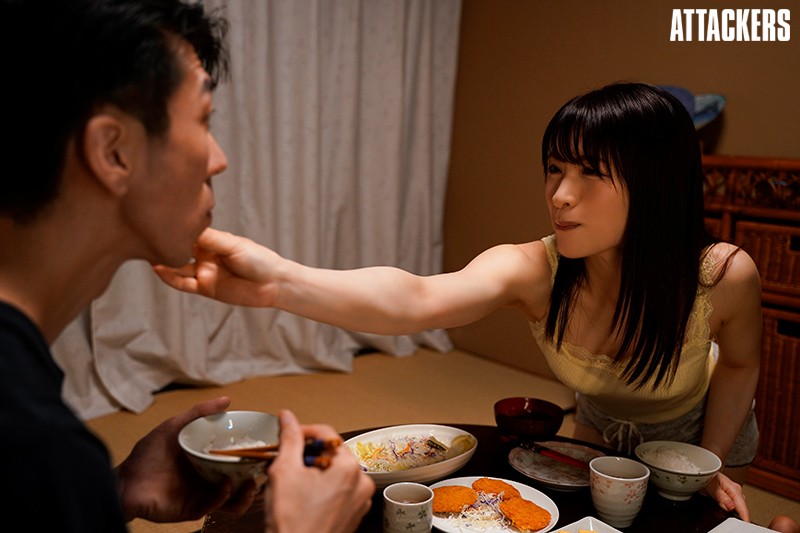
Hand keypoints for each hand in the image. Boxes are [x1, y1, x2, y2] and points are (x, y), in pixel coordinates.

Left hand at [116, 396, 257, 522]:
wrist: (125, 482)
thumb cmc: (148, 454)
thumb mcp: (175, 427)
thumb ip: (199, 413)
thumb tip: (227, 400)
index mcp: (209, 461)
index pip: (237, 460)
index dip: (252, 457)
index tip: (266, 449)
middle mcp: (210, 479)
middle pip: (241, 482)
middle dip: (255, 478)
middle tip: (263, 469)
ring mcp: (203, 495)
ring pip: (233, 500)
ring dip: (245, 494)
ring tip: (251, 483)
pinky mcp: (193, 510)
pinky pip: (214, 505)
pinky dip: (222, 496)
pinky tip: (224, 485)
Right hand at [153, 227, 281, 306]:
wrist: (273, 283)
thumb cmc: (258, 259)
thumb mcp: (232, 246)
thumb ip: (209, 239)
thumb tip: (186, 227)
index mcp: (213, 240)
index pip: (189, 232)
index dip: (174, 227)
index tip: (158, 218)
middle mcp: (205, 255)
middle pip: (179, 249)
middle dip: (165, 244)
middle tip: (146, 236)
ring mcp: (204, 272)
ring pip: (177, 267)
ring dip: (163, 262)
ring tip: (148, 254)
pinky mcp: (206, 288)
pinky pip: (183, 284)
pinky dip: (170, 278)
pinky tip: (159, 270)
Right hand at [264, 410, 374, 532]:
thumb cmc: (293, 522)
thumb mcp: (285, 471)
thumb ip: (289, 440)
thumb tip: (288, 419)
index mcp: (349, 468)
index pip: (326, 434)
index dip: (303, 432)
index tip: (288, 435)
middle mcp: (360, 483)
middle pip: (332, 453)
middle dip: (308, 454)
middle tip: (287, 461)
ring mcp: (359, 501)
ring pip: (334, 472)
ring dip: (314, 471)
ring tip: (292, 482)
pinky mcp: (353, 514)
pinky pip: (338, 491)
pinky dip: (321, 488)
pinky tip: (303, 497)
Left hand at [705, 472, 748, 521]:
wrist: (703, 470)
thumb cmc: (707, 476)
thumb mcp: (713, 487)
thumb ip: (722, 497)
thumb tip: (731, 507)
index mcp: (734, 489)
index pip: (742, 506)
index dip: (745, 517)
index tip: (745, 524)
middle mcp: (736, 491)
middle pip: (742, 508)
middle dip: (741, 517)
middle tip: (738, 525)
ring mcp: (733, 494)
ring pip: (738, 507)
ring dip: (736, 514)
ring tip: (734, 521)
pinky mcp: (729, 496)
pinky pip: (733, 506)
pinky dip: (732, 511)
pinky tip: (729, 514)